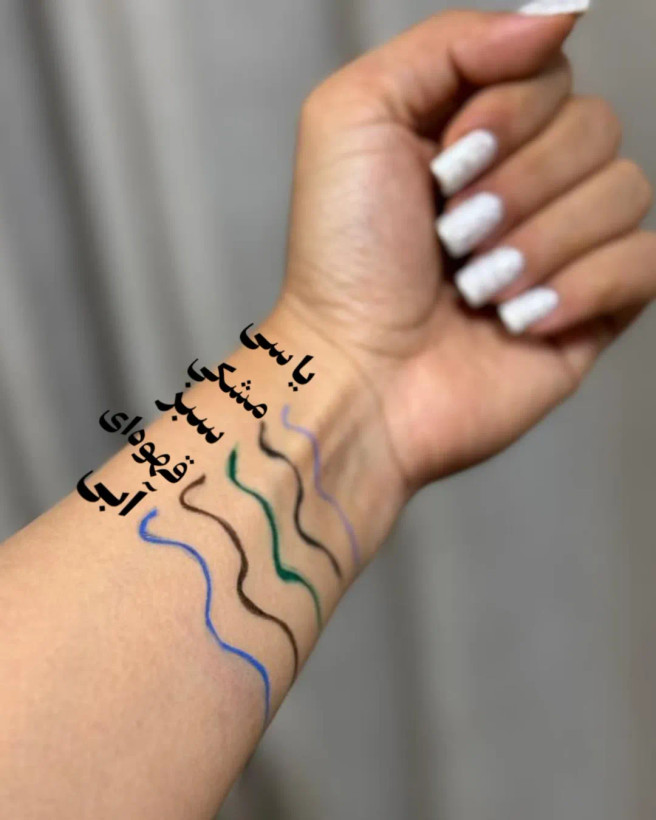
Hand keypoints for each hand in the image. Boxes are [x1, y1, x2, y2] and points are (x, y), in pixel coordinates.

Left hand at [279, 10, 654, 489]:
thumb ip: (450, 43)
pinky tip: (517, 319)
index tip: (444, 165)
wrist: (357, 372)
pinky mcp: (591, 308)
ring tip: (476, 286)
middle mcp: (526, 183)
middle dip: (517, 184)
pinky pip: (644, 262)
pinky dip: (580, 287)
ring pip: (625, 191)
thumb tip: (560, 12)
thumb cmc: (344, 259)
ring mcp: (562, 248)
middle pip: (595, 126)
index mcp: (476, 133)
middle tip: (452, 236)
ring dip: (539, 241)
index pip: (550, 72)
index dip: (507, 114)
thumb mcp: (357, 116)